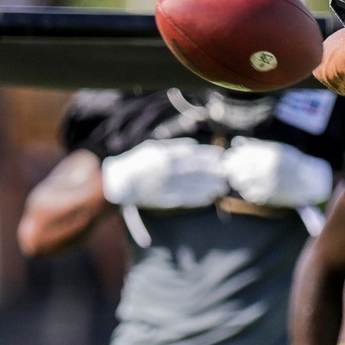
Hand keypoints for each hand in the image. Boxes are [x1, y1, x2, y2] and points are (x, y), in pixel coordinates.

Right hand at [100, 138, 228, 208]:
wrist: (118, 183)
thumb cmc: (137, 163)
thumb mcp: (153, 148)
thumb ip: (174, 147)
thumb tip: (194, 145)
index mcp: (164, 155)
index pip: (192, 154)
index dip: (208, 155)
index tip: (220, 156)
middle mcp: (167, 170)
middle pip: (196, 170)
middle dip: (213, 172)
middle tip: (226, 173)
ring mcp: (166, 186)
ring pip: (193, 185)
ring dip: (210, 186)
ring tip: (222, 187)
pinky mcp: (164, 199)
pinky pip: (185, 199)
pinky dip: (199, 198)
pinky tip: (209, 198)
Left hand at [223, 137, 333, 207]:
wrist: (310, 181)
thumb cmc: (292, 162)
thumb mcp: (277, 149)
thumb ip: (256, 145)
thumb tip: (235, 142)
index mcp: (270, 154)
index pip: (241, 154)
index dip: (233, 155)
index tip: (231, 156)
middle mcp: (267, 169)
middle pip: (237, 169)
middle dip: (232, 168)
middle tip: (232, 168)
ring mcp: (267, 184)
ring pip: (239, 182)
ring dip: (237, 179)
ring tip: (241, 177)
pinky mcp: (268, 196)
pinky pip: (247, 194)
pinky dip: (245, 189)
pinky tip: (250, 186)